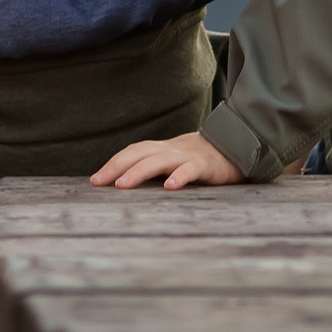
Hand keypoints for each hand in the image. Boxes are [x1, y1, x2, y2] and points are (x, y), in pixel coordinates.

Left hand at [90, 130, 245, 190]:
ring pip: (159, 161)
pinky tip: (169, 187)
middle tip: (99, 183)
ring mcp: (187, 156)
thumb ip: (154, 167)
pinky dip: (179, 176)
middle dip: (116, 167)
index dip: (113, 164)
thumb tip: (125, 184)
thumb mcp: (173, 160)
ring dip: (138, 171)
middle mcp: (170, 150)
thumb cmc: (199, 158)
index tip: (95, 181)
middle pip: (138, 153)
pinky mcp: (206, 165)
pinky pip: (190, 169)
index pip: (131, 152)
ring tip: (122, 185)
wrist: (236, 145)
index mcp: (160, 149)